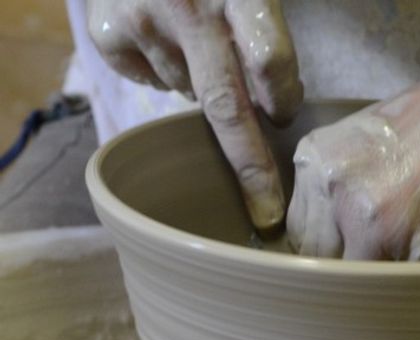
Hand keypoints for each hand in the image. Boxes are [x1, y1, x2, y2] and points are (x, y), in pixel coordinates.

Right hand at [88, 0, 302, 232]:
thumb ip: (266, 30)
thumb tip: (277, 110)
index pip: (270, 64)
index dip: (285, 99)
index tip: (287, 120)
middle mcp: (187, 4)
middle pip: (226, 106)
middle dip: (250, 168)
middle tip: (265, 214)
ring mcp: (141, 19)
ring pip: (189, 92)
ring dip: (204, 85)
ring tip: (202, 44)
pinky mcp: (108, 32)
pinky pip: (150, 79)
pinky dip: (166, 71)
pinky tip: (167, 39)